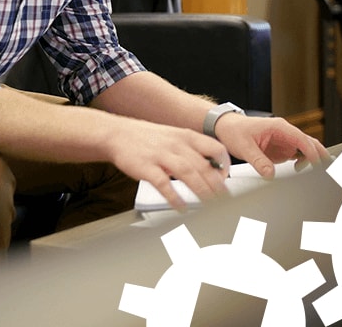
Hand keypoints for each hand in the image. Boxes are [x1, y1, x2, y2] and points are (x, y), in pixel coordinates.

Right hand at [110, 118, 231, 210]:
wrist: (116, 134)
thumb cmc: (147, 138)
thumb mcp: (174, 137)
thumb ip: (193, 151)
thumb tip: (213, 169)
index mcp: (186, 136)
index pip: (216, 149)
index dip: (224, 166)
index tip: (225, 180)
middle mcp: (176, 144)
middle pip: (204, 165)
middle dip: (217, 186)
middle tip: (225, 201)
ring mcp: (160, 155)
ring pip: (188, 173)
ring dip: (202, 191)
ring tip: (210, 206)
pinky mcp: (146, 166)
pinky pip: (163, 183)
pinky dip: (174, 197)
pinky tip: (181, 207)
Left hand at [214, 114, 329, 178]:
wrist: (224, 127)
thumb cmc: (234, 130)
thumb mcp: (244, 147)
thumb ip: (258, 161)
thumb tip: (270, 175)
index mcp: (279, 127)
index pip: (302, 139)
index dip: (311, 152)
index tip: (316, 165)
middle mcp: (285, 133)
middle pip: (309, 143)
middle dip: (320, 155)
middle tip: (326, 171)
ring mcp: (284, 141)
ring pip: (305, 151)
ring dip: (312, 161)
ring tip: (316, 175)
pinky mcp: (281, 150)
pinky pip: (297, 157)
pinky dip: (303, 164)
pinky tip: (302, 173)